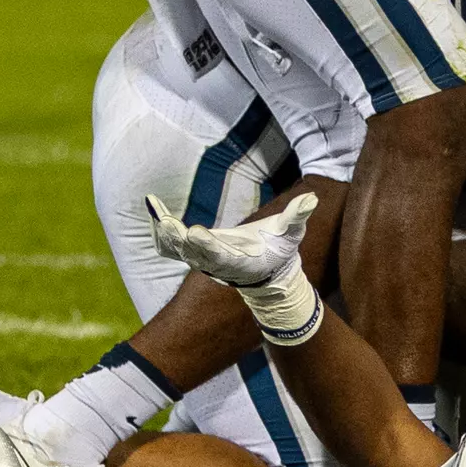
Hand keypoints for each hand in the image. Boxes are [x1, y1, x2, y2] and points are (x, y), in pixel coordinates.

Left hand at [147, 192, 315, 286]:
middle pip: (192, 254)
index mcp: (240, 262)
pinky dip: (160, 231)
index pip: (220, 255)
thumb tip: (312, 198)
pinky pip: (169, 246)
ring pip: (177, 250)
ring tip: (155, 211)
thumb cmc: (280, 248)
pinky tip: (153, 208)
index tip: (194, 232)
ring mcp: (201, 260)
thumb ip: (297, 217)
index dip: (206, 245)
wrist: (267, 268)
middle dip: (179, 238)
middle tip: (166, 221)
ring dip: (165, 233)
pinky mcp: (193, 252)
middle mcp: (216, 264)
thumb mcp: (291, 233)